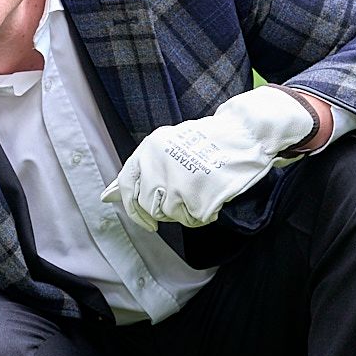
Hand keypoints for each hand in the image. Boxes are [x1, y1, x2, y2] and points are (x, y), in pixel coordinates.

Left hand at [104, 85, 318, 230]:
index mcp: (149, 149)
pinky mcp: (197, 197)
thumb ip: (142, 169)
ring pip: (172, 215)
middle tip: (188, 197)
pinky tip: (214, 196)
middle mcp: (158, 165)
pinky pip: (194, 219)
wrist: (246, 134)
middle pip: (150, 206)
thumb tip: (109, 195)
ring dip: (188, 212)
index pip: (126, 186)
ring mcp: (177, 182)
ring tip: (203, 192)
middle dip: (167, 210)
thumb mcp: (168, 145)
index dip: (133, 208)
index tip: (146, 221)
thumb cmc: (210, 141)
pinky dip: (205, 214)